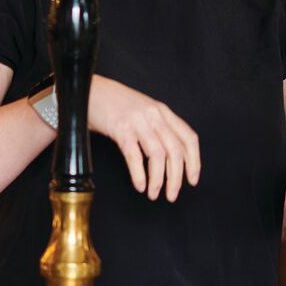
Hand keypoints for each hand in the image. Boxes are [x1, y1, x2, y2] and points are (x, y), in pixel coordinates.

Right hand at [87, 75, 200, 201]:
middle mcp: (154, 114)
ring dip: (158, 179)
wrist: (91, 90)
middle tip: (172, 194)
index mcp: (163, 111)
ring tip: (154, 194)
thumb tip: (170, 157)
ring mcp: (138, 120)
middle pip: (175, 151)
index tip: (192, 180)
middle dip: (176, 177)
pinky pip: (134, 156)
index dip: (194, 162)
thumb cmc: (115, 104)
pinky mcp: (121, 128)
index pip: (188, 138)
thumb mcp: (144, 110)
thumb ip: (158, 127)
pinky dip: (139, 174)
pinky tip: (140, 185)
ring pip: (157, 155)